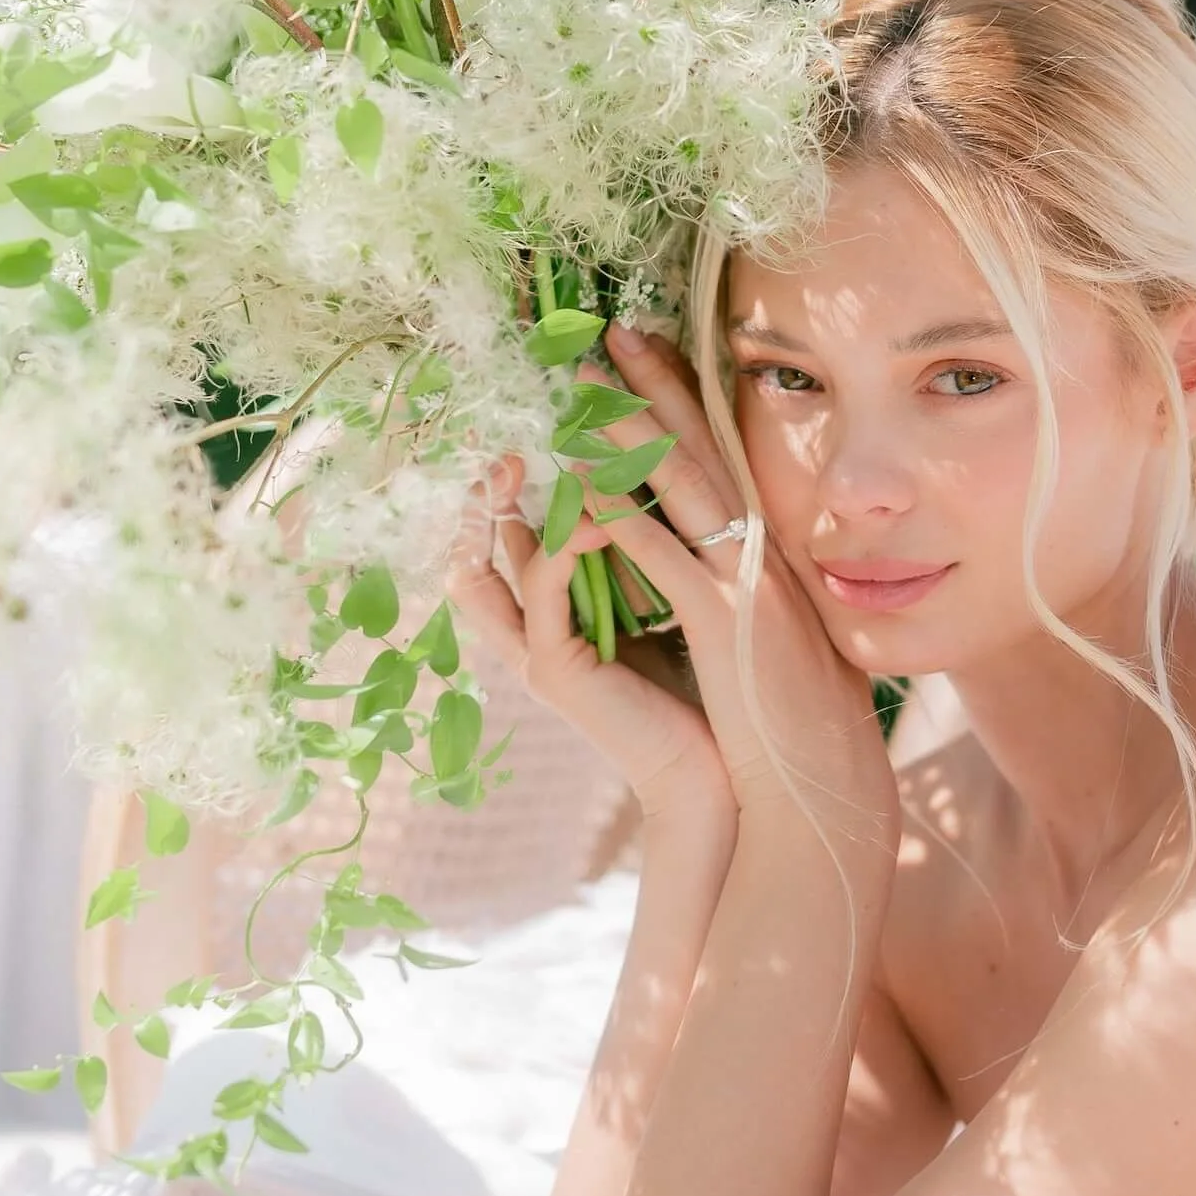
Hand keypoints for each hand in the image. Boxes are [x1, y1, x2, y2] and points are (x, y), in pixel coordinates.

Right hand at [448, 450, 731, 821]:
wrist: (723, 765)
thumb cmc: (708, 678)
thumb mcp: (670, 593)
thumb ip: (646, 546)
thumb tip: (653, 472)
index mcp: (559, 610)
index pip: (508, 536)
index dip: (508, 483)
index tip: (536, 430)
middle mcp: (534, 630)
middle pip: (472, 552)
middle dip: (482, 492)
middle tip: (505, 432)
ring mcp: (538, 652)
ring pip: (483, 571)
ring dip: (505, 508)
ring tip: (521, 457)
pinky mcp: (557, 672)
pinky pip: (540, 595)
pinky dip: (559, 547)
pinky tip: (589, 512)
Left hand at [561, 325, 899, 862]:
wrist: (823, 783)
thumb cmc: (800, 726)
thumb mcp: (787, 639)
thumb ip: (764, 592)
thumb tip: (747, 566)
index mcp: (771, 553)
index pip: (722, 457)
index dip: (685, 400)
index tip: (650, 353)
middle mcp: (761, 551)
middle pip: (700, 448)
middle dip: (654, 386)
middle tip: (610, 334)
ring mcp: (744, 580)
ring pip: (679, 483)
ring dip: (628, 429)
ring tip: (583, 387)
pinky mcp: (724, 619)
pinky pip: (661, 552)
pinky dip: (619, 515)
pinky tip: (581, 483)